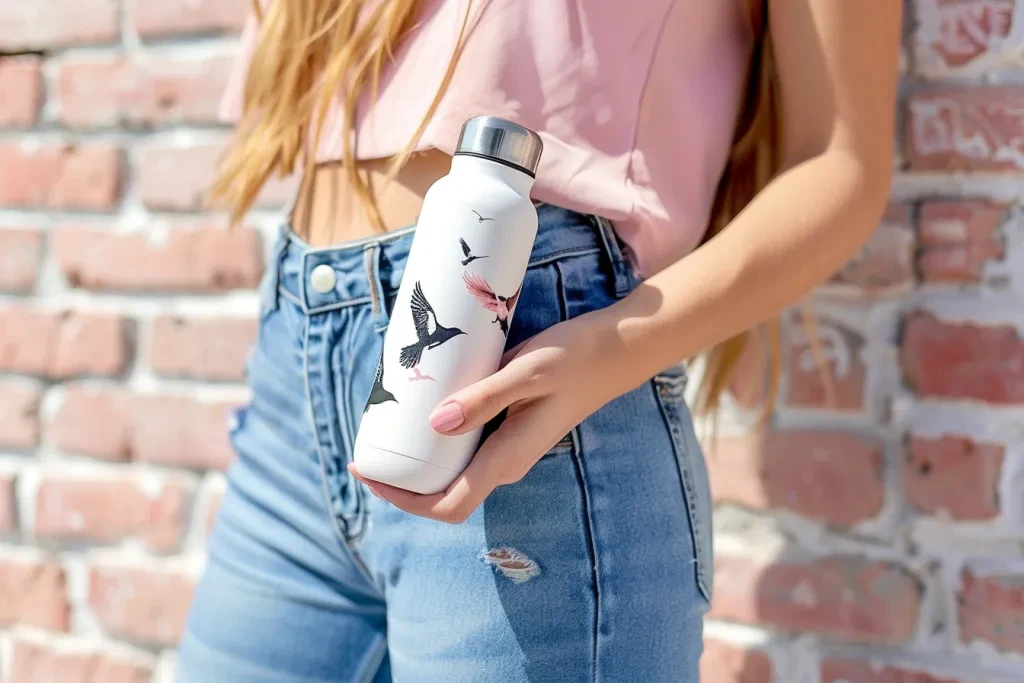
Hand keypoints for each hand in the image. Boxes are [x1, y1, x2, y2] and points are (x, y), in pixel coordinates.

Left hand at [348, 313, 625, 522]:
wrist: (615, 350)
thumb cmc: (574, 359)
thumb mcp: (525, 372)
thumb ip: (482, 399)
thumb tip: (435, 425)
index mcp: (508, 459)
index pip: (447, 505)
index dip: (402, 498)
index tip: (368, 471)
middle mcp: (505, 463)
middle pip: (443, 492)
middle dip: (402, 478)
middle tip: (368, 441)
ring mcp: (508, 449)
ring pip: (452, 468)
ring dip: (418, 456)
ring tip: (387, 422)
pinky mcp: (510, 430)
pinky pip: (464, 446)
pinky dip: (436, 436)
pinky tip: (423, 407)